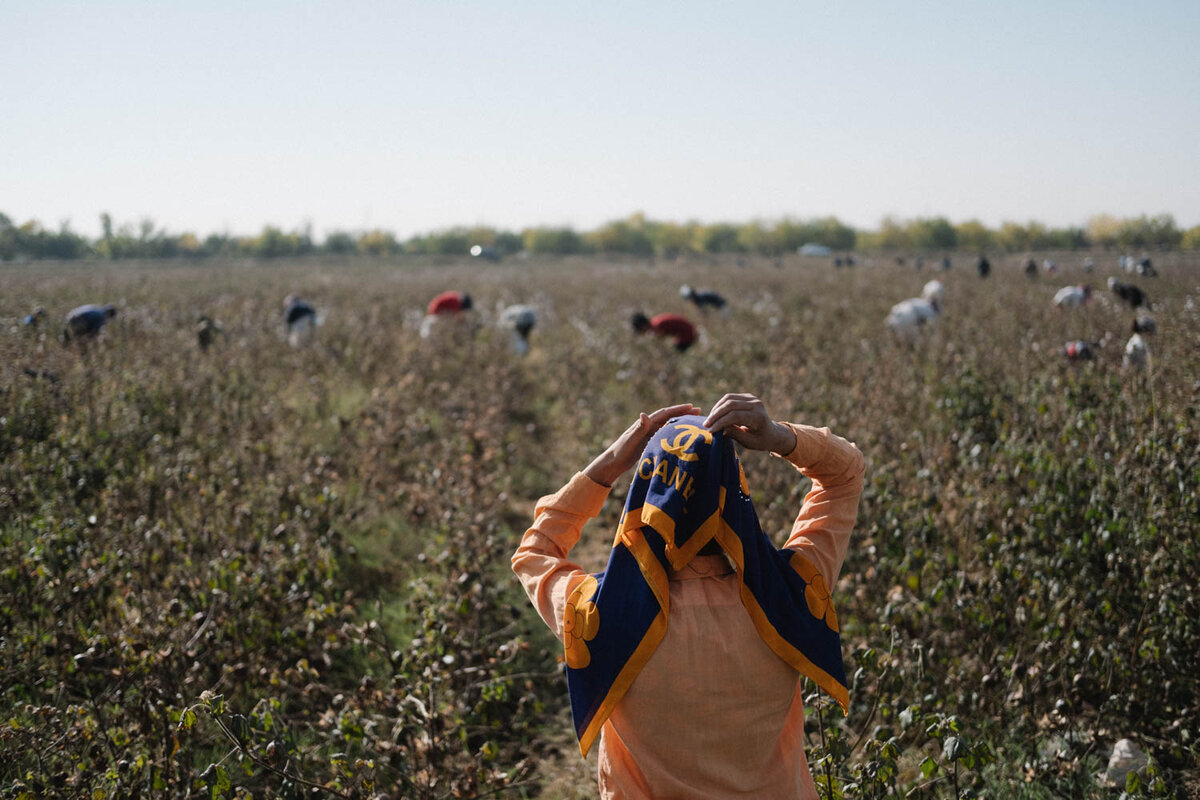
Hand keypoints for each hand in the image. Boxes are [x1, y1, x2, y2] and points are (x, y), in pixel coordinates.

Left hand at [584, 403, 701, 486]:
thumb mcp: (631, 441)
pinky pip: (665, 433)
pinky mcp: (649, 441)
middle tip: (699, 411)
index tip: (692, 406)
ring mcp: (649, 433)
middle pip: (669, 416)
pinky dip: (675, 431)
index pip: (665, 413)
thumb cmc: (621, 452)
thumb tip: (644, 414)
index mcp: (645, 423)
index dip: (678, 409)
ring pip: (668, 424)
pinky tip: (683, 435)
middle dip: (683, 413)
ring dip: (681, 421)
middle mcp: (648, 425)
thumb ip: (639, 429)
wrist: (613, 462)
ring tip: (694, 421)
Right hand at [703, 393, 795, 454]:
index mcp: (758, 417)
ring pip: (728, 398)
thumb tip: (718, 428)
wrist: (772, 433)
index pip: (735, 416)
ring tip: (709, 420)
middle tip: (705, 425)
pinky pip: (730, 397)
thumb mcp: (748, 442)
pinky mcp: (747, 396)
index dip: (720, 422)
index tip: (710, 431)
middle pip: (730, 404)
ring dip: (716, 409)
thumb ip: (734, 434)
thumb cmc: (760, 440)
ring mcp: (752, 398)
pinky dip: (721, 405)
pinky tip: (715, 414)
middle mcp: (756, 404)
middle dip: (716, 414)